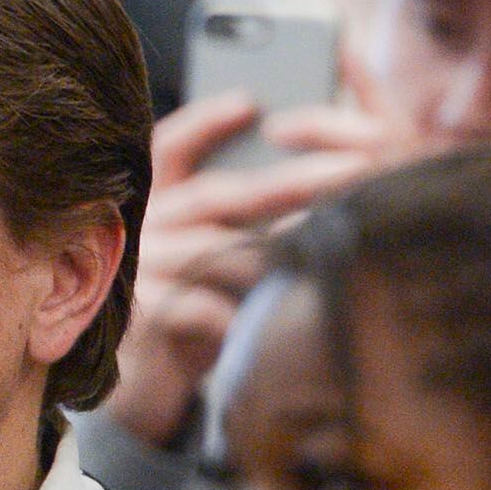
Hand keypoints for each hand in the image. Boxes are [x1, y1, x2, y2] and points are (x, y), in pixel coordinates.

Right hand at [99, 93, 380, 447]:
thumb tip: (318, 177)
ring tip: (332, 239)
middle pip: (216, 193)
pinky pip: (200, 307)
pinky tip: (282, 308)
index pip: (170, 148)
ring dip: (276, 246)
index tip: (252, 103)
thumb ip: (236, 218)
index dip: (208, 122)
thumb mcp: (207, 256)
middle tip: (352, 172)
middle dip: (288, 180)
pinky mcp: (143, 319)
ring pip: (213, 250)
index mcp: (153, 206)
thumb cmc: (191, 311)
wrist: (144, 386)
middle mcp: (141, 231)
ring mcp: (138, 274)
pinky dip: (242, 308)